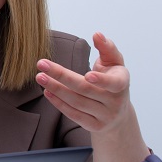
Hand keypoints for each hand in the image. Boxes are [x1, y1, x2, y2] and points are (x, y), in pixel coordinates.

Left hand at [35, 32, 150, 161]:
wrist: (119, 115)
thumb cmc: (113, 81)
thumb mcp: (115, 64)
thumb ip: (107, 48)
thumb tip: (98, 34)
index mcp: (122, 84)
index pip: (113, 83)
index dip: (101, 80)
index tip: (87, 74)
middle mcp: (116, 102)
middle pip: (85, 89)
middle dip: (62, 76)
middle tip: (41, 64)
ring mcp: (105, 116)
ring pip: (77, 102)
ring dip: (56, 89)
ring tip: (40, 77)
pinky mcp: (95, 126)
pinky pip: (74, 115)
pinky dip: (59, 103)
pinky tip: (47, 91)